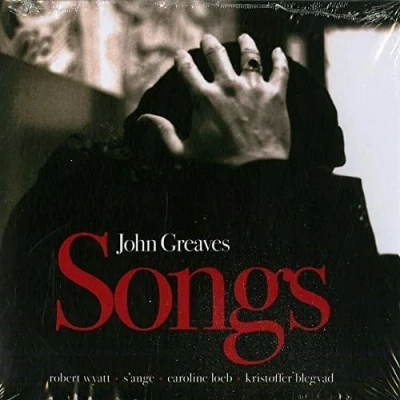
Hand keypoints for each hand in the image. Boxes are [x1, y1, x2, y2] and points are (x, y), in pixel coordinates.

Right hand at [139, 33, 289, 166]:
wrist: (256, 174)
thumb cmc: (219, 165)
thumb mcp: (184, 152)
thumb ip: (163, 133)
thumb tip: (142, 119)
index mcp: (204, 98)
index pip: (188, 69)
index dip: (182, 59)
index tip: (180, 55)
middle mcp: (228, 86)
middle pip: (216, 54)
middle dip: (209, 44)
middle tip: (207, 40)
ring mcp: (253, 88)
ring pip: (249, 55)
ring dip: (245, 43)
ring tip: (243, 37)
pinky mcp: (275, 95)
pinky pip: (280, 70)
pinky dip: (279, 58)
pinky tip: (277, 51)